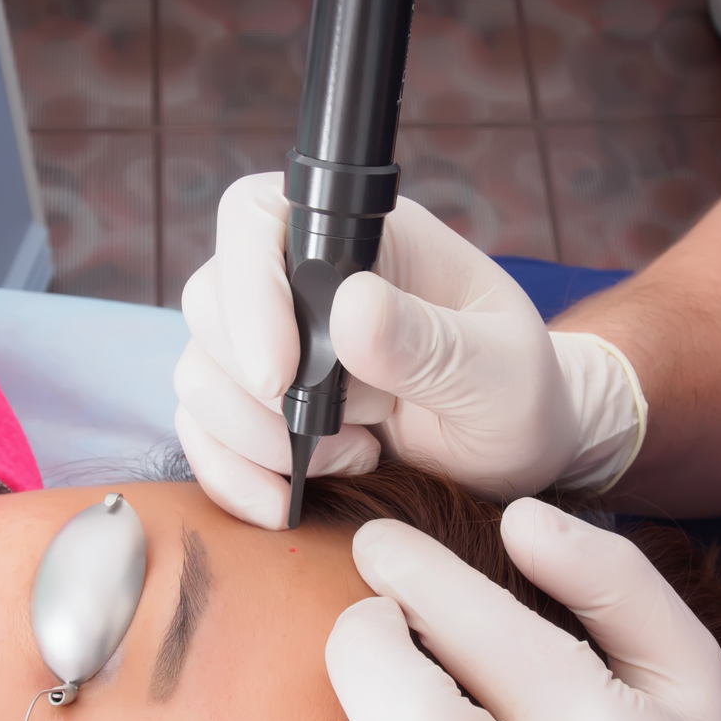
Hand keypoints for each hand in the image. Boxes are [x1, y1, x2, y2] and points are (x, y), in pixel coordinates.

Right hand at [175, 173, 645, 528]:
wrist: (517, 456)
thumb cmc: (521, 396)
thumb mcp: (501, 375)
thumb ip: (434, 344)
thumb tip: (352, 306)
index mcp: (362, 240)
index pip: (256, 218)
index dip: (249, 289)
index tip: (283, 375)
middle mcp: (303, 280)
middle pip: (209, 302)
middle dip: (259, 389)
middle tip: (345, 434)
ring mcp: (273, 343)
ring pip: (199, 373)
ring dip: (256, 438)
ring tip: (351, 458)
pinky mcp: (258, 408)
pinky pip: (203, 434)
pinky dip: (234, 475)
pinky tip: (289, 501)